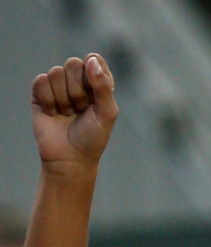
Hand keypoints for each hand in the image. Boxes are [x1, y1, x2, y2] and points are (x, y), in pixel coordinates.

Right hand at [31, 53, 117, 171]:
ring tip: (67, 114)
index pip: (94, 59)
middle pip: (73, 63)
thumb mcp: (107, 113)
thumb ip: (103, 85)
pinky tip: (53, 114)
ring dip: (64, 99)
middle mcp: (76, 81)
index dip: (93, 75)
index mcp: (96, 82)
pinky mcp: (39, 93)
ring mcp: (57, 86)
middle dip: (78, 90)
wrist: (70, 159)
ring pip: (56, 72)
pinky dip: (49, 101)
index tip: (95, 96)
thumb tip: (90, 59)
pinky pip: (41, 81)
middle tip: (80, 110)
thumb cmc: (92, 138)